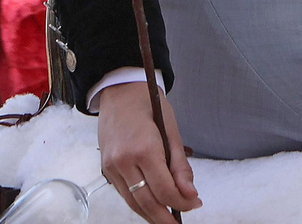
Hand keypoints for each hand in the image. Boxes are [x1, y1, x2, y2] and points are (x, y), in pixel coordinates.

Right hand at [97, 83, 201, 221]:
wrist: (120, 90)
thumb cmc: (149, 104)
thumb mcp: (171, 131)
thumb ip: (180, 165)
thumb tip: (190, 194)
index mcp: (144, 149)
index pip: (165, 190)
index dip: (182, 202)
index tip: (195, 204)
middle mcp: (123, 161)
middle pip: (147, 202)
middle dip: (165, 217)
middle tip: (179, 222)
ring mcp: (111, 166)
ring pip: (132, 202)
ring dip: (151, 215)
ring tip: (167, 219)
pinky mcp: (106, 169)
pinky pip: (124, 193)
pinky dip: (138, 203)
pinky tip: (152, 205)